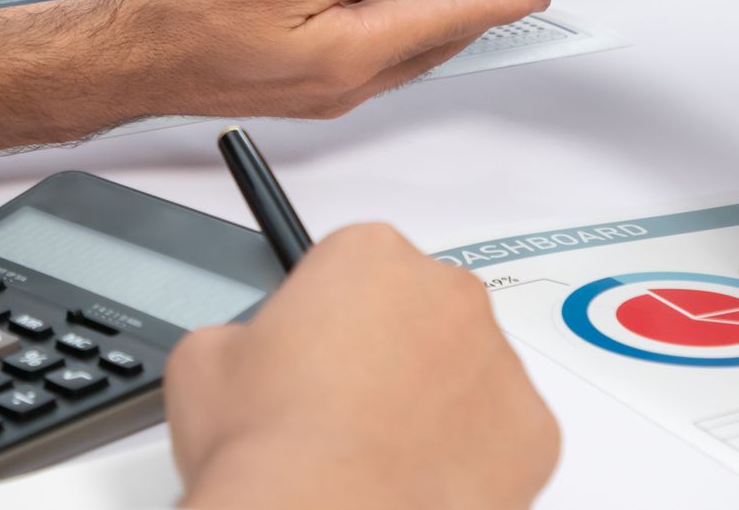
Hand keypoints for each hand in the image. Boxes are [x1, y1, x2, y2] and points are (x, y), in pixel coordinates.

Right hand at [94, 0, 549, 118]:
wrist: (116, 59)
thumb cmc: (177, 18)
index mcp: (346, 54)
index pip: (447, 21)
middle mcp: (341, 82)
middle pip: (434, 42)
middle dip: (481, 12)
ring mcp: (318, 88)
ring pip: (403, 49)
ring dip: (440, 20)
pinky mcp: (295, 81)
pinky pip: (370, 53)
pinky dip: (396, 26)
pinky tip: (387, 1)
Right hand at [167, 224, 558, 509]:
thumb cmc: (268, 449)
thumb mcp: (204, 361)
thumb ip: (243, 333)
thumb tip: (246, 352)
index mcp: (369, 256)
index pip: (355, 267)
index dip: (328, 317)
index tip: (314, 354)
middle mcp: (446, 293)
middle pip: (421, 311)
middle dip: (390, 352)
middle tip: (342, 409)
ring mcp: (499, 360)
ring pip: (468, 372)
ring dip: (434, 402)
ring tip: (377, 455)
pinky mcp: (534, 432)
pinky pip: (504, 435)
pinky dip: (472, 458)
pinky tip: (418, 481)